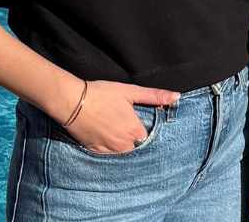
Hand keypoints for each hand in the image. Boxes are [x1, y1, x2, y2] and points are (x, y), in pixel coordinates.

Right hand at [63, 79, 180, 153]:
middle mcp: (124, 145)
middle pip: (137, 147)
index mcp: (135, 131)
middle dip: (136, 140)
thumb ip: (154, 96)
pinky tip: (107, 137)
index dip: (148, 130)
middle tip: (128, 127)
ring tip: (118, 132)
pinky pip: (109, 156)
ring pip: (124, 153)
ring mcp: (109, 151)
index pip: (150, 137)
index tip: (143, 123)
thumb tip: (176, 97)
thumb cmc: (102, 94)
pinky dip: (110, 149)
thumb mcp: (130, 92)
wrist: (72, 102)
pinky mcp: (96, 152)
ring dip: (124, 146)